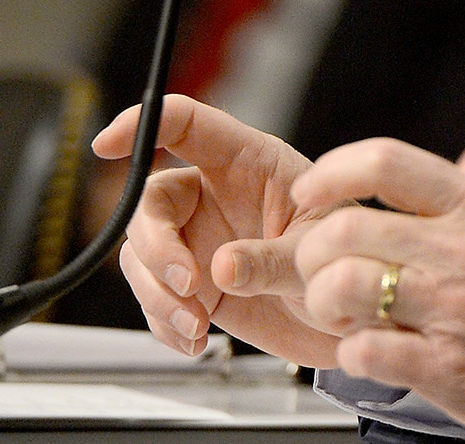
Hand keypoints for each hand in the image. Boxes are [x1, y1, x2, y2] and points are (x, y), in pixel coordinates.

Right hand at [93, 96, 343, 366]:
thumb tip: (219, 269)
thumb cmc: (351, 260)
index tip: (107, 144)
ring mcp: (201, 240)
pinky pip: (154, 296)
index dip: (142, 123)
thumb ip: (272, 259)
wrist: (357, 317)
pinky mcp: (195, 285)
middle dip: (156, 246)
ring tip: (196, 325)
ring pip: (143, 253)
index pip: (186, 124)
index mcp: (250, 162)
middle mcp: (216, 195)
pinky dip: (164, 322)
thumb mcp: (320, 252)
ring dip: (157, 294)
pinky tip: (194, 340)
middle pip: (150, 201)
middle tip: (186, 285)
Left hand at [289, 138, 464, 428]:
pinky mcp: (449, 367)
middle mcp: (463, 249)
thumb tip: (360, 191)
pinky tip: (367, 349)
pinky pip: (364, 350)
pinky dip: (351, 351)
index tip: (310, 194)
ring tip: (339, 312)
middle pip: (345, 229)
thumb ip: (438, 206)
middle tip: (316, 270)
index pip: (385, 161)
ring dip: (322, 302)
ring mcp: (455, 308)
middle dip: (310, 252)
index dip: (331, 172)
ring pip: (342, 286)